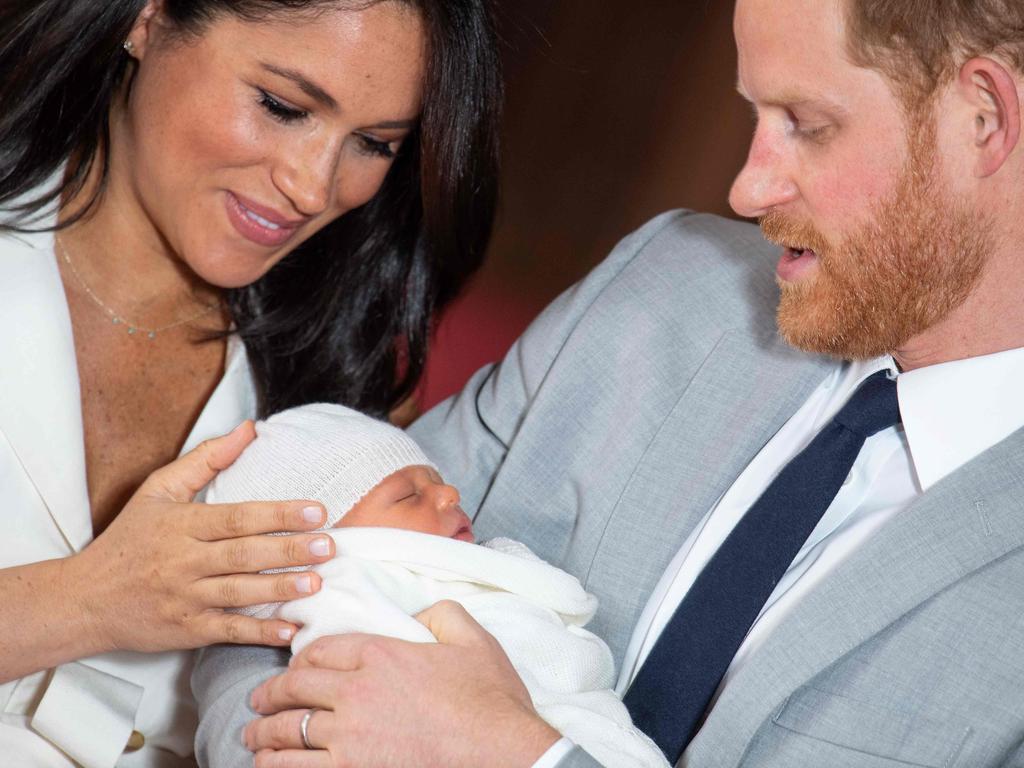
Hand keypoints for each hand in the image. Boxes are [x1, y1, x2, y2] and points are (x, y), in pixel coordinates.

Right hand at [66, 421, 336, 652]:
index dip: (279, 514)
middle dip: (289, 550)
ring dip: (279, 589)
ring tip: (316, 582)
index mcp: (182, 525)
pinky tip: (289, 630)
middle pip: (243, 554)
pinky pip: (226, 631)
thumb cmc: (129, 540)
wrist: (84, 599)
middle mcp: (183, 561)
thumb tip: (249, 429)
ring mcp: (184, 598)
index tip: (317, 511)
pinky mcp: (185, 630)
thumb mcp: (158, 490)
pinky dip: (257, 633)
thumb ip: (206, 459)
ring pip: (238, 593)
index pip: (237, 518)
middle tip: (328, 546)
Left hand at [245, 600, 561, 767]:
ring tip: (254, 736)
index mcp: (382, 654)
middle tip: (258, 700)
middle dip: (269, 695)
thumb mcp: (473, 640)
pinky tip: (269, 764)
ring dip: (263, 733)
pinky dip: (276, 765)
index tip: (294, 666)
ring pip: (287, 733)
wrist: (502, 755)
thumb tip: (421, 610)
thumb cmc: (491, 702)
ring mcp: (350, 739)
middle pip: (295, 689)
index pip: (322, 649)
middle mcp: (356, 693)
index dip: (301, 657)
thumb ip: (442, 613)